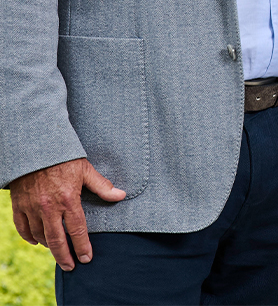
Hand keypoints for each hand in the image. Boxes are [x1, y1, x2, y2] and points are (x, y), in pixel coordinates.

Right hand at [9, 158, 125, 270]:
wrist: (36, 148)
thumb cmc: (64, 157)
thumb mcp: (86, 169)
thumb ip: (102, 186)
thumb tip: (120, 196)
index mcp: (68, 199)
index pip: (77, 230)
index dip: (82, 246)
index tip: (86, 258)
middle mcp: (49, 207)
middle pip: (56, 240)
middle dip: (64, 256)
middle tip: (70, 267)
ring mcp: (32, 208)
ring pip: (39, 235)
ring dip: (48, 246)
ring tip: (57, 251)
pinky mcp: (19, 206)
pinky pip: (22, 228)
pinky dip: (29, 237)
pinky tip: (37, 241)